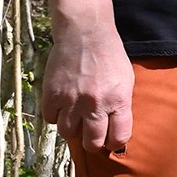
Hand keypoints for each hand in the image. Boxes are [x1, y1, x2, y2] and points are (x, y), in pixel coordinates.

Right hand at [41, 22, 133, 152]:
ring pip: (68, 134)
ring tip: (76, 118)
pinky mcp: (52, 94)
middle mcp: (95, 104)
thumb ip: (121, 106)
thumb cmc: (109, 56)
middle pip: (92, 142)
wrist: (85, 33)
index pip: (118, 138)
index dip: (114, 143)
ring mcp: (72, 100)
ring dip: (72, 129)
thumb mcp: (126, 81)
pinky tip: (63, 106)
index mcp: (118, 100)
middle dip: (92, 142)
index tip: (111, 141)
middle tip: (91, 135)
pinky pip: (51, 119)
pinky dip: (56, 116)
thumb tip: (117, 132)